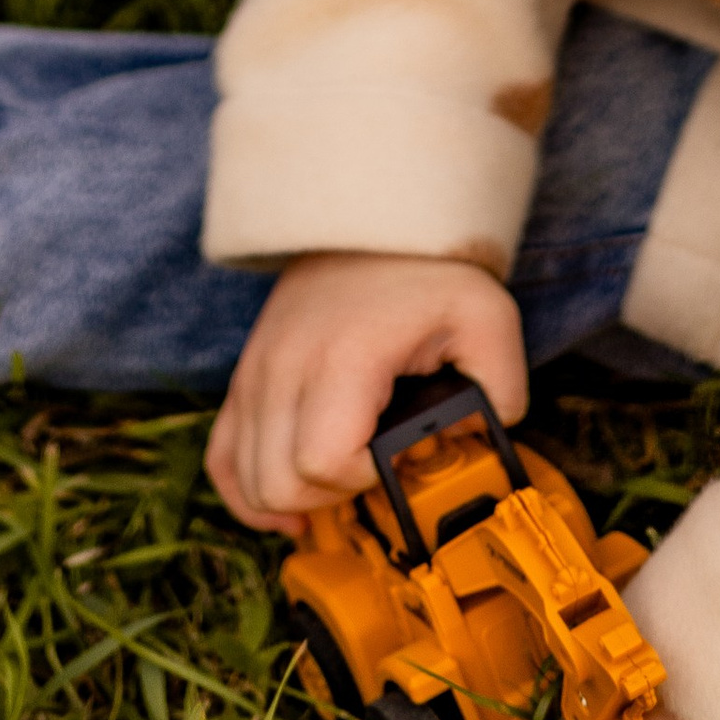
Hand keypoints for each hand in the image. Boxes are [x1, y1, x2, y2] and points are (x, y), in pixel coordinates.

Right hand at [205, 251, 527, 535]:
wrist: (375, 215)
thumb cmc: (428, 270)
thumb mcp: (486, 319)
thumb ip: (500, 391)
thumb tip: (483, 447)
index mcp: (342, 358)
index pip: (323, 463)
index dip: (363, 479)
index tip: (396, 454)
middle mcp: (284, 367)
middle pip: (278, 482)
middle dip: (330, 495)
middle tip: (372, 469)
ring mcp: (257, 372)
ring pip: (246, 479)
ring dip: (292, 497)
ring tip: (340, 482)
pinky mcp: (245, 377)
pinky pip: (220, 458)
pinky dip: (247, 491)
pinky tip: (289, 503)